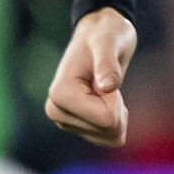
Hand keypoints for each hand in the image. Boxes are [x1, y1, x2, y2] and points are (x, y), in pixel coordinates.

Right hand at [45, 8, 139, 147]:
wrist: (99, 34)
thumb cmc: (105, 34)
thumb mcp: (110, 41)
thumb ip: (107, 62)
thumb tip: (108, 87)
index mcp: (60, 94)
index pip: (106, 119)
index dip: (116, 99)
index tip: (106, 79)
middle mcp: (56, 111)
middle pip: (107, 131)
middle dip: (117, 109)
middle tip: (108, 82)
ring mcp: (64, 121)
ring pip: (109, 138)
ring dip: (117, 114)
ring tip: (106, 89)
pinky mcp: (75, 126)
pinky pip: (107, 139)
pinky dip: (115, 121)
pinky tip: (106, 100)